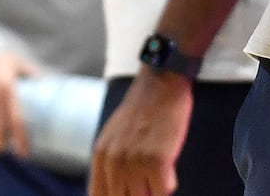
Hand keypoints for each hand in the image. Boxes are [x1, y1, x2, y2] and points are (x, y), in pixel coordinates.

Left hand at [89, 69, 192, 195]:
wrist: (160, 84)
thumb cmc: (142, 110)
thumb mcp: (113, 136)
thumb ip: (109, 163)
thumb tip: (114, 190)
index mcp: (100, 156)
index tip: (130, 192)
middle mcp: (113, 162)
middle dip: (139, 193)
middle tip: (148, 180)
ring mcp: (134, 162)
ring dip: (154, 189)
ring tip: (159, 170)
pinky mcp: (156, 161)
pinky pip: (163, 191)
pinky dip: (168, 184)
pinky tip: (168, 166)